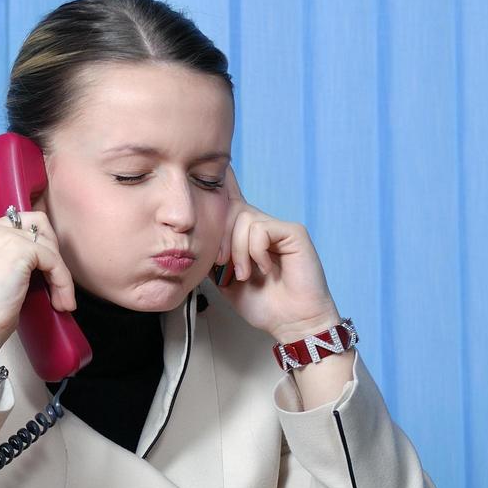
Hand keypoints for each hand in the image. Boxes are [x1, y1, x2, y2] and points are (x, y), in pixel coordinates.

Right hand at [0, 157, 76, 365]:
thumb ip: (12, 257)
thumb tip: (46, 257)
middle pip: (33, 220)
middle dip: (52, 247)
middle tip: (56, 280)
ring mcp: (3, 237)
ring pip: (48, 241)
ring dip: (61, 271)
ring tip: (60, 298)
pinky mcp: (19, 249)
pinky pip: (54, 260)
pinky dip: (63, 282)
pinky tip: (61, 302)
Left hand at [212, 164, 341, 342]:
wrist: (290, 322)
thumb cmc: (263, 303)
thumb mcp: (224, 278)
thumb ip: (213, 255)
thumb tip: (194, 238)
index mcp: (245, 234)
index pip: (231, 200)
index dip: (221, 182)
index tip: (204, 164)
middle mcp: (262, 226)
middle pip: (230, 209)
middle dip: (220, 237)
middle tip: (223, 264)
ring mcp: (278, 227)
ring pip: (243, 219)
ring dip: (238, 251)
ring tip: (246, 273)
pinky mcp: (293, 232)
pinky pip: (260, 229)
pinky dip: (256, 251)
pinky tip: (265, 268)